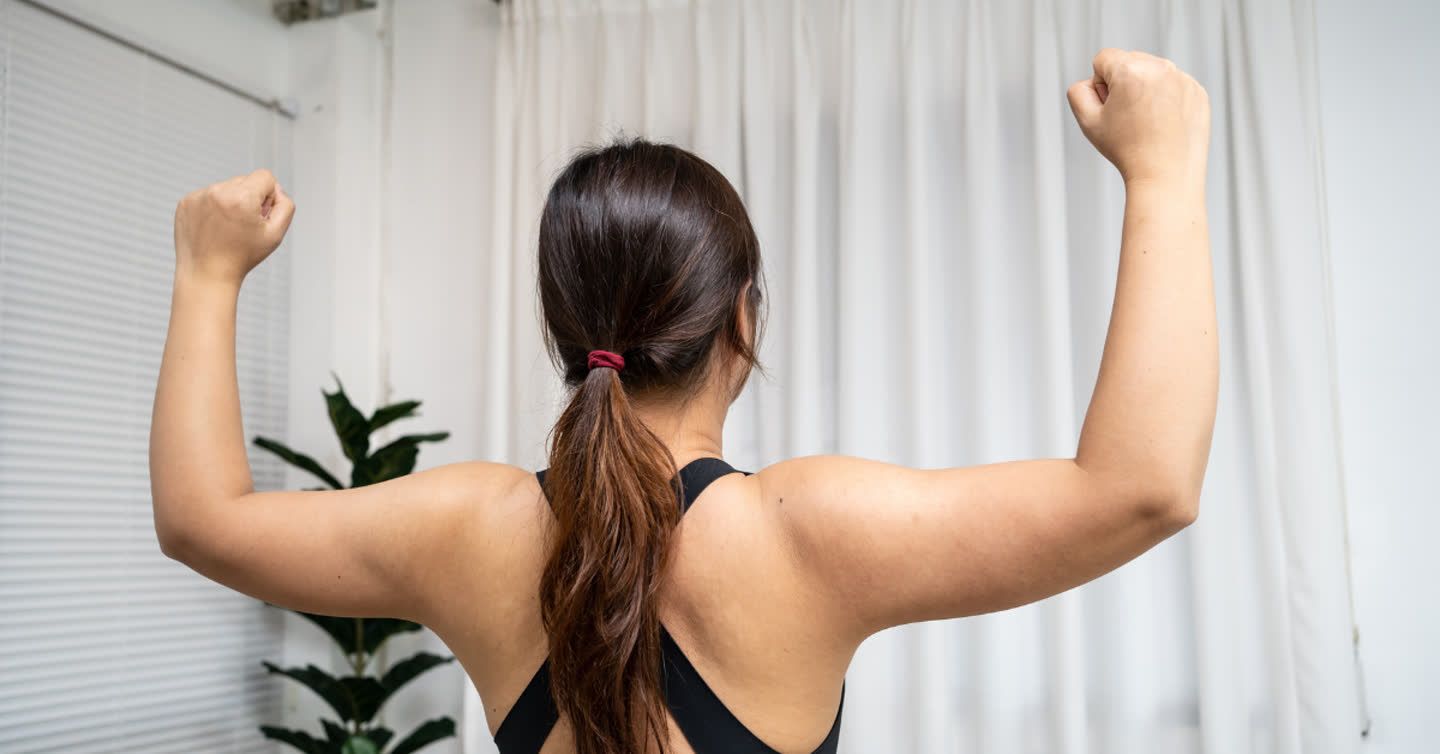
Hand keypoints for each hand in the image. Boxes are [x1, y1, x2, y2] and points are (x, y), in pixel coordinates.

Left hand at [173, 169, 294, 285]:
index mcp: (241, 198)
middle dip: (249, 199)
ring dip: (231, 203)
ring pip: (226, 188)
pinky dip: (213, 209)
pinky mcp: (185, 203)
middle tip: (243, 225)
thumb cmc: (241, 257)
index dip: (269, 196)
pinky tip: (213, 228)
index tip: (260, 215)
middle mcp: (218, 192)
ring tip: (227, 229)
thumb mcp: (275, 234)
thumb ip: (285, 206)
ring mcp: (198, 196)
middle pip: (245, 181)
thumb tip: (276, 190)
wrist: (207, 274)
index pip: (265, 177)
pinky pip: (208, 195)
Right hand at [1067, 49, 1209, 185]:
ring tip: (1147, 123)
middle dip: (1124, 84)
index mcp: (1130, 70)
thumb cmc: (1126, 150)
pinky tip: (1164, 125)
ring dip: (1145, 90)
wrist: (1165, 176)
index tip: (1112, 109)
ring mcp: (1183, 79)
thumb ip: (1078, 92)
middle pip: (1130, 61)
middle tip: (1128, 118)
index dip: (1100, 86)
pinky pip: (1174, 85)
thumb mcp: (1088, 121)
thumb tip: (1092, 80)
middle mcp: (1160, 67)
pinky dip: (1167, 100)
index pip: (1103, 59)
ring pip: (1153, 72)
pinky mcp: (1198, 92)